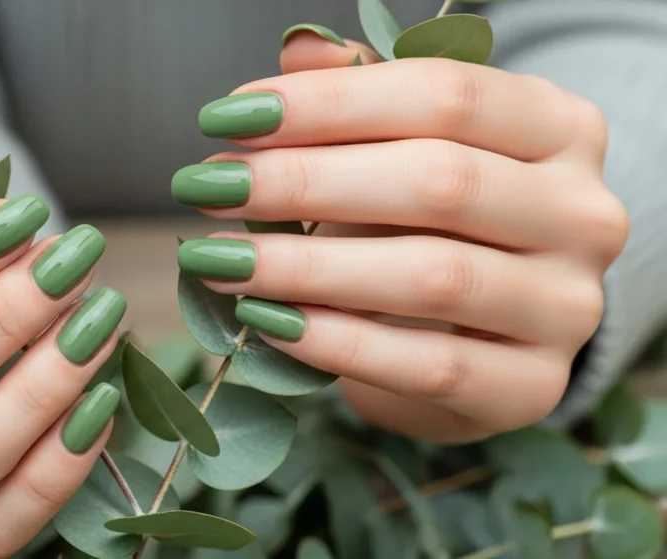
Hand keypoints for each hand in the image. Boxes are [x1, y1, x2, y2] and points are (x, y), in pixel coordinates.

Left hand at [173, 33, 627, 442]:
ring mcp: (568, 308)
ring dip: (305, 268)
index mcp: (559, 128)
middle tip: (207, 186)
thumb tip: (298, 51)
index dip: (328, 104)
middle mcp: (582, 213)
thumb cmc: (431, 225)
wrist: (479, 336)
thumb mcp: (405, 147)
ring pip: (433, 277)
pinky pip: (426, 366)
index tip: (228, 117)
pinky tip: (265, 321)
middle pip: (437, 182)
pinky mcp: (530, 388)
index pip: (445, 95)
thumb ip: (362, 97)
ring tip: (215, 260)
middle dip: (304, 182)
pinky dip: (335, 343)